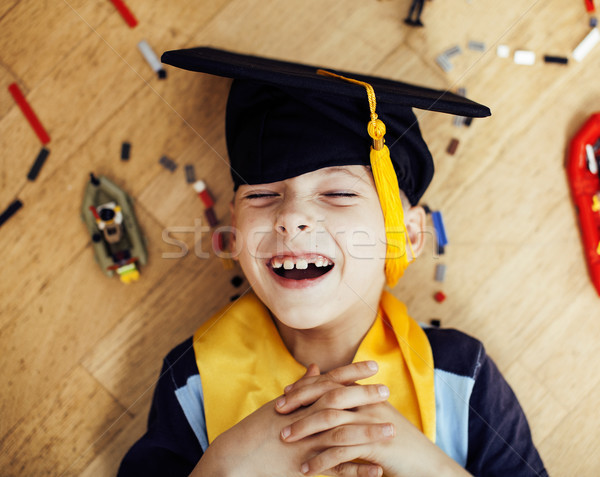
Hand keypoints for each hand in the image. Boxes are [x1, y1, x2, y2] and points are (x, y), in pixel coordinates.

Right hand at [189, 363, 388, 476]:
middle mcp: (302, 419)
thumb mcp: (278, 404)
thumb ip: (301, 387)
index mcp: (297, 401)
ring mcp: (304, 444)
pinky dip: (356, 470)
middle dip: (364, 396)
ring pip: (341, 435)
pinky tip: (377, 471)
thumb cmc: (255, 429)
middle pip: (338, 403)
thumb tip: (317, 367)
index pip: (329, 381)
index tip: (374, 365)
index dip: (352, 371)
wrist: (234, 459)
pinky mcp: (304, 467)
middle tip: (387, 391)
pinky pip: (335, 469)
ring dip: (368, 432)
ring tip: (392, 430)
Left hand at [277, 362, 470, 476]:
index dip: (307, 387)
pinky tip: (306, 469)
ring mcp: (373, 424)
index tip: (285, 394)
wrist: (427, 466)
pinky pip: (342, 452)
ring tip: (285, 439)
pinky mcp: (376, 447)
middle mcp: (370, 404)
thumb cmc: (397, 443)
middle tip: (278, 413)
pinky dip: (321, 460)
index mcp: (368, 395)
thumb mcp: (375, 419)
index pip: (332, 383)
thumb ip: (352, 405)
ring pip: (331, 422)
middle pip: (327, 396)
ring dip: (305, 430)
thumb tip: (328, 396)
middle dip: (300, 403)